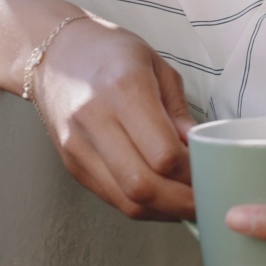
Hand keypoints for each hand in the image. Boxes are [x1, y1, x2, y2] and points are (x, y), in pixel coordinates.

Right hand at [32, 17, 196, 220]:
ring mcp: (79, 147)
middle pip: (143, 185)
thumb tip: (201, 149)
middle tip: (206, 199)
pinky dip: (142, 206)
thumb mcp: (157, 66)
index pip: (164, 153)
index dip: (192, 172)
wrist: (54, 55)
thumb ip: (179, 112)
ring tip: (188, 205)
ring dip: (163, 211)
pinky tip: (162, 200)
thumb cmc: (113, 54)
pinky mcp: (72, 164)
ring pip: (126, 200)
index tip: (211, 171)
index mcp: (125, 89)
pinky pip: (112, 198)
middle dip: (181, 202)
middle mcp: (96, 121)